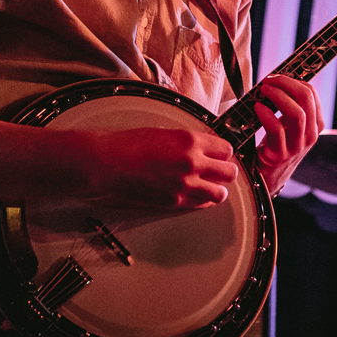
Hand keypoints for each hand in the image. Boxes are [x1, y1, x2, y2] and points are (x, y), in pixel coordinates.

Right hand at [85, 126, 240, 209]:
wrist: (107, 163)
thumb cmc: (129, 144)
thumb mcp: (165, 132)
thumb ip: (188, 141)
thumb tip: (204, 147)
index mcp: (190, 140)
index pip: (226, 149)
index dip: (223, 153)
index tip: (220, 155)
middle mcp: (192, 162)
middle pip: (229, 172)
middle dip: (226, 171)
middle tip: (220, 171)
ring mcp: (185, 184)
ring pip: (220, 193)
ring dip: (218, 188)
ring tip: (211, 186)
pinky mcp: (175, 202)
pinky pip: (202, 204)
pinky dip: (203, 200)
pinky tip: (198, 195)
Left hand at [253, 74, 322, 195]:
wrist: (269, 176)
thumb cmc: (277, 144)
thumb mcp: (290, 125)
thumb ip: (289, 105)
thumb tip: (276, 80)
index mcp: (315, 124)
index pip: (311, 93)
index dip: (293, 80)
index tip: (276, 77)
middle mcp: (310, 134)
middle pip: (306, 99)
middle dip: (285, 83)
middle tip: (269, 80)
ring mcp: (296, 146)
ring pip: (296, 113)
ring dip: (278, 96)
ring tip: (263, 90)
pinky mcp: (279, 154)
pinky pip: (276, 129)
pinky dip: (266, 114)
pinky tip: (257, 108)